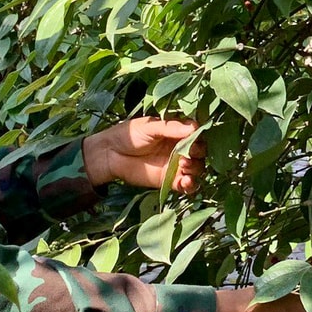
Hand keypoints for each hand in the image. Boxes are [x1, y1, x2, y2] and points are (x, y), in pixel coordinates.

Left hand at [83, 118, 206, 193]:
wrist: (111, 154)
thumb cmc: (129, 135)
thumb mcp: (149, 127)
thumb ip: (170, 127)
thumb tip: (194, 127)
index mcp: (178, 132)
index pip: (197, 134)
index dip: (199, 136)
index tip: (195, 138)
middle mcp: (181, 149)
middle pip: (201, 152)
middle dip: (198, 153)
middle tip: (187, 154)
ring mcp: (176, 165)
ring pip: (197, 168)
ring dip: (196, 169)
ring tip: (184, 166)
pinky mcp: (170, 181)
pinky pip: (187, 185)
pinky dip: (191, 185)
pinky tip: (186, 182)